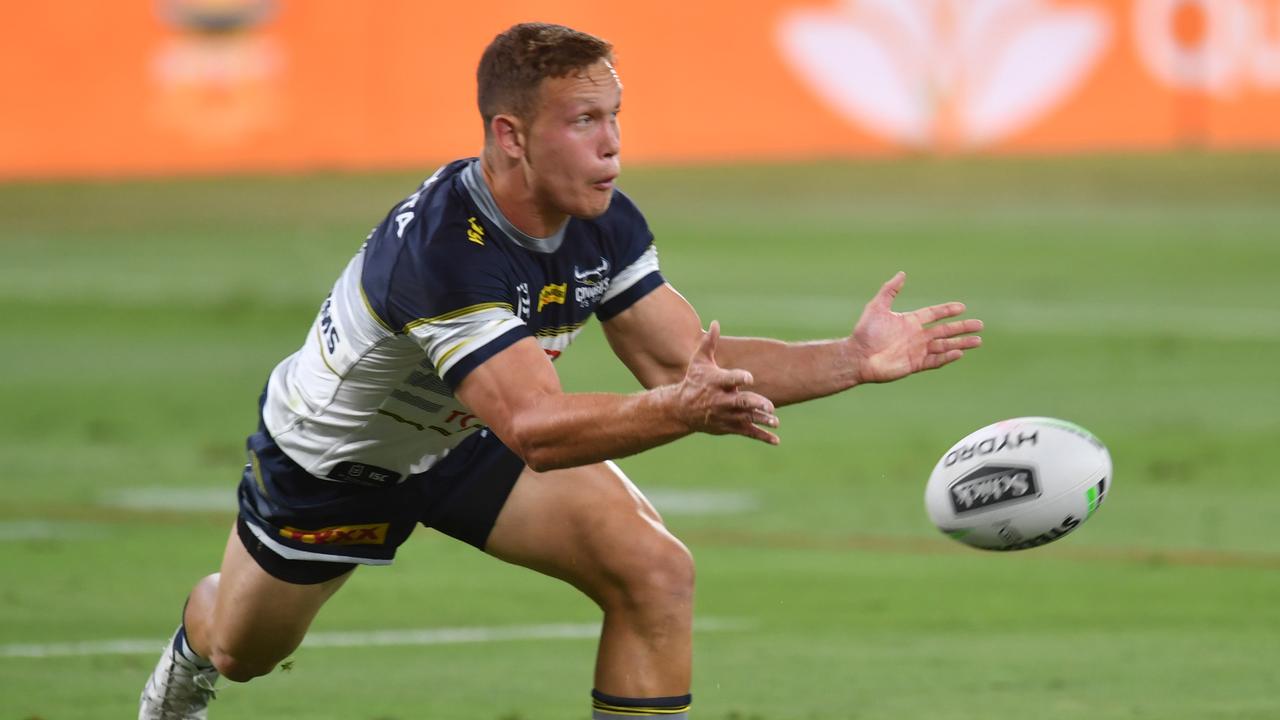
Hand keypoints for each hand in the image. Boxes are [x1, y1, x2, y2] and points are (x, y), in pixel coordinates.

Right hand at [677, 321, 779, 444]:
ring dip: (761, 420)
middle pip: (740, 402)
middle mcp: (721, 400)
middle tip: (770, 405)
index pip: (729, 379)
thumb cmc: (694, 381)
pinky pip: (747, 432)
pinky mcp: (730, 426)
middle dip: (755, 404)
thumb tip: (716, 322)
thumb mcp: (699, 361)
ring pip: (746, 418)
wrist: (682, 410)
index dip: (739, 378)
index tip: (750, 377)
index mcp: (716, 382)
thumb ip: (710, 343)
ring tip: (776, 421)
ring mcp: (726, 415)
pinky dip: (762, 436)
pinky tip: (776, 440)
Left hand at [850, 272, 982, 383]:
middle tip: (980, 325)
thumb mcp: (877, 307)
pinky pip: (935, 361)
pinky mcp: (915, 364)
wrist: (857, 356)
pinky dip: (947, 357)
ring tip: (978, 341)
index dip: (947, 310)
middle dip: (962, 327)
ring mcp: (917, 351)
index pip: (934, 314)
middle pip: (944, 330)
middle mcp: (916, 336)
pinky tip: (959, 353)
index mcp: (909, 321)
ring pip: (944, 346)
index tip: (962, 307)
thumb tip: (902, 273)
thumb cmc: (865, 332)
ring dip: (961, 343)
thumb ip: (890, 290)